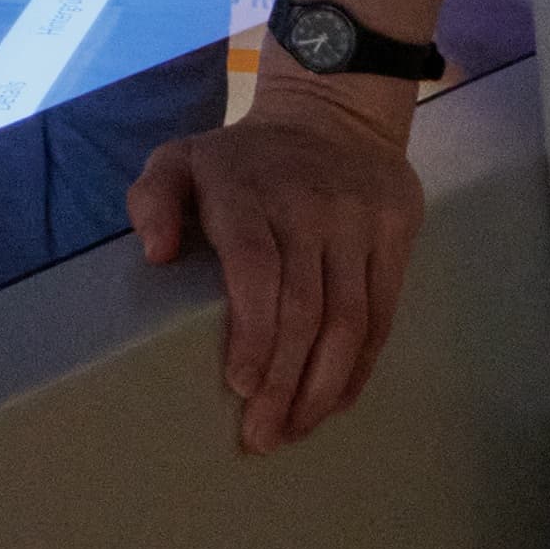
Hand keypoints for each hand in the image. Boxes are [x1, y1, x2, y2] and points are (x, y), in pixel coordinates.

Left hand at [127, 74, 423, 454]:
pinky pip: (383, 315)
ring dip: (324, 386)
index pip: (256, 266)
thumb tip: (155, 253)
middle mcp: (308, 207)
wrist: (333, 113)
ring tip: (296, 430)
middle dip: (285, 381)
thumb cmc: (243, 159)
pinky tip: (335, 400)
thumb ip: (154, 198)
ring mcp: (357, 223)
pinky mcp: (395, 236)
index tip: (241, 385)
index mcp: (248, 191)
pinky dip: (360, 367)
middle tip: (263, 435)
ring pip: (351, 320)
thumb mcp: (182, 158)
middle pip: (305, 307)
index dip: (254, 331)